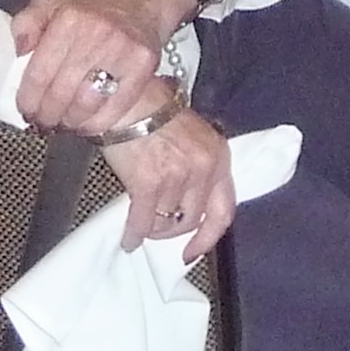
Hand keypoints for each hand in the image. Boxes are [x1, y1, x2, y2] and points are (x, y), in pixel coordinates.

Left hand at [11, 0, 176, 132]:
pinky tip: (85, 123)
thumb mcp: (50, 4)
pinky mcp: (143, 67)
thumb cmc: (90, 11)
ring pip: (86, 105)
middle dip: (46, 115)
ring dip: (69, 122)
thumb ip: (26, 23)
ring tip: (62, 123)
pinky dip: (96, 124)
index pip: (40, 73)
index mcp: (69, 19)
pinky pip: (114, 109)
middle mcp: (97, 34)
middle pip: (61, 93)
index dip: (28, 99)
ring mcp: (123, 51)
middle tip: (42, 121)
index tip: (26, 109)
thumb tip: (20, 51)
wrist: (137, 4)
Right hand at [102, 102, 236, 256]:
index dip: (209, 236)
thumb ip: (199, 166)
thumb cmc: (153, 111)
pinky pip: (143, 221)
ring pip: (166, 222)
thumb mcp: (191, 136)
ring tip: (142, 224)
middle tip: (159, 231)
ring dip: (152, 228)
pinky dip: (134, 234)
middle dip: (173, 230)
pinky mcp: (150, 183)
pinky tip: (129, 239)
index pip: (224, 210)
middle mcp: (203, 168)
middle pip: (192, 219)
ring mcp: (178, 177)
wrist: (125, 99)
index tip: (194, 251)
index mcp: (218, 157)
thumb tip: (188, 203)